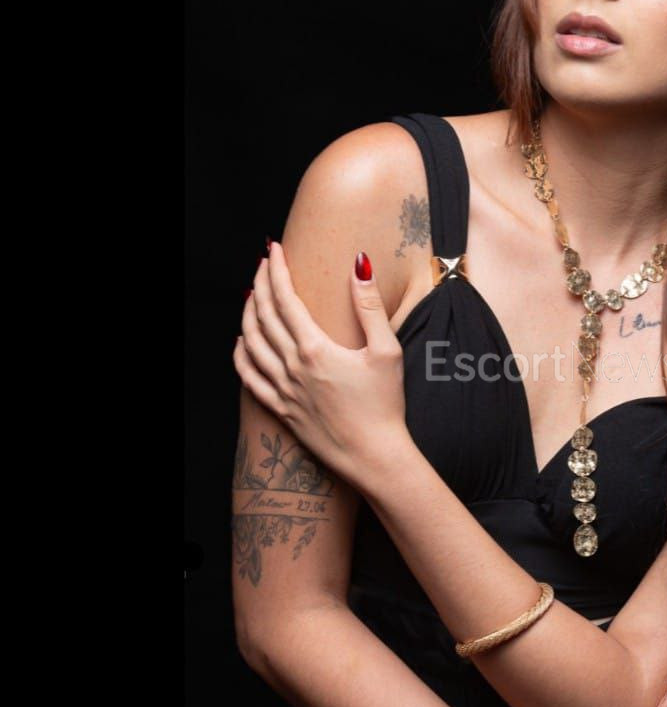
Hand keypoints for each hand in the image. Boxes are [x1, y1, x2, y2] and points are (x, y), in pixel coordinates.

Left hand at [233, 241, 407, 489]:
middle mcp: (292, 367)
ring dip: (247, 314)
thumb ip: (370, 306)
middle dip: (260, 284)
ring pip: (251, 343)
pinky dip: (240, 356)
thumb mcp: (387, 350)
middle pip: (263, 316)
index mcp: (315, 348)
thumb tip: (359, 264)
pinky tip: (241, 343)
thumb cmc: (386, 405)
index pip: (286, 299)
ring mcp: (283, 390)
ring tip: (251, 295)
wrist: (375, 456)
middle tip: (262, 264)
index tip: (274, 250)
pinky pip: (249, 378)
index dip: (277, 270)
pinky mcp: (281, 410)